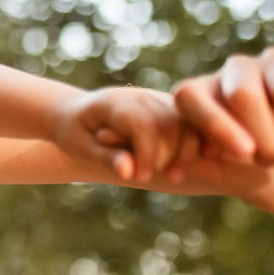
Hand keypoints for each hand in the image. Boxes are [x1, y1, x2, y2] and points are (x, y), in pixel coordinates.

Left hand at [52, 86, 195, 181]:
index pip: (143, 124)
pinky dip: (198, 140)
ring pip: (187, 119)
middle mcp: (138, 95)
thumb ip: (105, 158)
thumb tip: (128, 173)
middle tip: (161, 178)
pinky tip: (197, 161)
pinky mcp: (168, 106)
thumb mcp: (80, 148)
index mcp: (112, 103)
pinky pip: (192, 120)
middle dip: (170, 154)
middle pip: (169, 121)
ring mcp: (156, 98)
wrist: (75, 114)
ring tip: (174, 177)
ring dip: (188, 150)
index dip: (148, 154)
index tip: (140, 179)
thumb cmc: (75, 134)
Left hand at [172, 48, 273, 214]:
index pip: (190, 97)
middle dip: (264, 138)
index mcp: (203, 98)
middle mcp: (233, 73)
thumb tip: (178, 171)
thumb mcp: (239, 181)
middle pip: (242, 93)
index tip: (244, 154)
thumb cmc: (273, 179)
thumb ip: (209, 169)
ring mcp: (272, 63)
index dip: (214, 124)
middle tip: (272, 163)